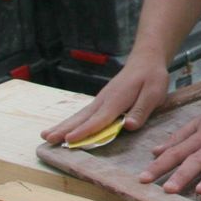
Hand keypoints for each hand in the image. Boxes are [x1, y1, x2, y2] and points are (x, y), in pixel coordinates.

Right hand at [40, 52, 168, 145]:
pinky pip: (83, 114)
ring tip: (46, 136)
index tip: (70, 139)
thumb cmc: (151, 78)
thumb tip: (128, 126)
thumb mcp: (154, 93)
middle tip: (48, 139)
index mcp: (117, 100)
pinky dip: (71, 122)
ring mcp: (100, 100)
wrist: (145, 60)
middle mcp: (104, 100)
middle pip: (82, 118)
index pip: (99, 118)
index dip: (85, 131)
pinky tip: (62, 129)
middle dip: (65, 129)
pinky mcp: (100, 102)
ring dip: (62, 126)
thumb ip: (141, 110)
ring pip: (79, 116)